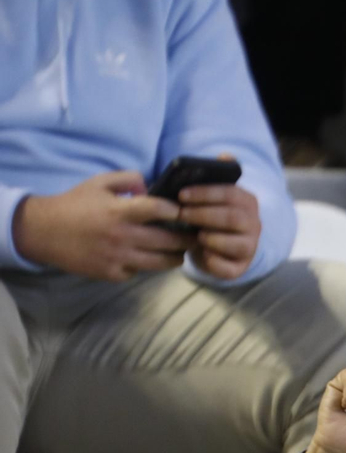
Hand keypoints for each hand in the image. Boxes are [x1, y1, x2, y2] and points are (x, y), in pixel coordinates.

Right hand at [11, 171, 189, 280]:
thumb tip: (151, 188)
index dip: (175, 210)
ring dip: (174, 257)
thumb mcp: (99, 183)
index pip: (158, 210)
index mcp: (119, 211)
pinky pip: (139, 272)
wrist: (43, 231)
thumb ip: (128, 178)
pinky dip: (145, 266)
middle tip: (194, 236)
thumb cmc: (74, 204)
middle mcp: (122, 236)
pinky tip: (145, 258)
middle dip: (186, 239)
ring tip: (179, 252)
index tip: (182, 211)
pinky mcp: (112, 273)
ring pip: (161, 263)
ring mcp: (118, 257)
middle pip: (169, 241)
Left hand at [178, 155, 260, 280]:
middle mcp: (254, 225)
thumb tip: (225, 156)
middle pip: (232, 218)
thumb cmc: (211, 216)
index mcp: (248, 203)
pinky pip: (229, 268)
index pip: (231, 194)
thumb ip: (217, 176)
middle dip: (204, 215)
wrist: (219, 247)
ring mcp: (249, 248)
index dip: (205, 194)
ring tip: (193, 234)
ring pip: (234, 244)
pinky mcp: (240, 268)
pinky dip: (213, 262)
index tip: (181, 194)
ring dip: (210, 238)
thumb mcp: (214, 196)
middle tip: (181, 213)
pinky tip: (200, 254)